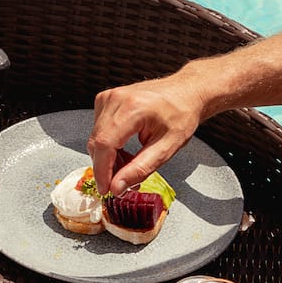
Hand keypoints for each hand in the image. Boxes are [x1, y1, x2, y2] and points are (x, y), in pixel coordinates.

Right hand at [87, 74, 202, 194]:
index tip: (106, 190)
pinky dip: (108, 145)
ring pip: (96, 138)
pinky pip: (98, 130)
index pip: (104, 144)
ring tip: (130, 163)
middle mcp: (116, 99)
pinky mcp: (106, 99)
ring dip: (108, 157)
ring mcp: (108, 97)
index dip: (102, 171)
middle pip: (97, 142)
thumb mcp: (167, 147)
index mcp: (133, 108)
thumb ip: (140, 169)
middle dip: (106, 168)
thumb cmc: (181, 115)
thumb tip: (116, 186)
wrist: (185, 92)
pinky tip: (124, 150)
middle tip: (125, 182)